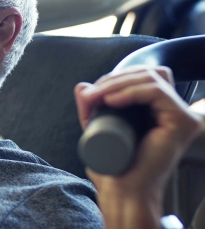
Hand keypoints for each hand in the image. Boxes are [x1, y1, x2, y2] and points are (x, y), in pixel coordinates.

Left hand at [74, 66, 202, 225]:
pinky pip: (158, 92)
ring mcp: (182, 116)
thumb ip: (90, 106)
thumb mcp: (98, 126)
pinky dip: (131, 92)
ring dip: (117, 83)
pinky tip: (111, 100)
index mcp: (160, 109)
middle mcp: (174, 111)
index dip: (115, 77)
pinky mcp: (182, 123)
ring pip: (151, 79)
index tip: (90, 94)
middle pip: (146, 73)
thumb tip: (82, 86)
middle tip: (90, 96)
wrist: (122, 190)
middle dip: (113, 79)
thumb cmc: (113, 164)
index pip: (143, 76)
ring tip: (96, 99)